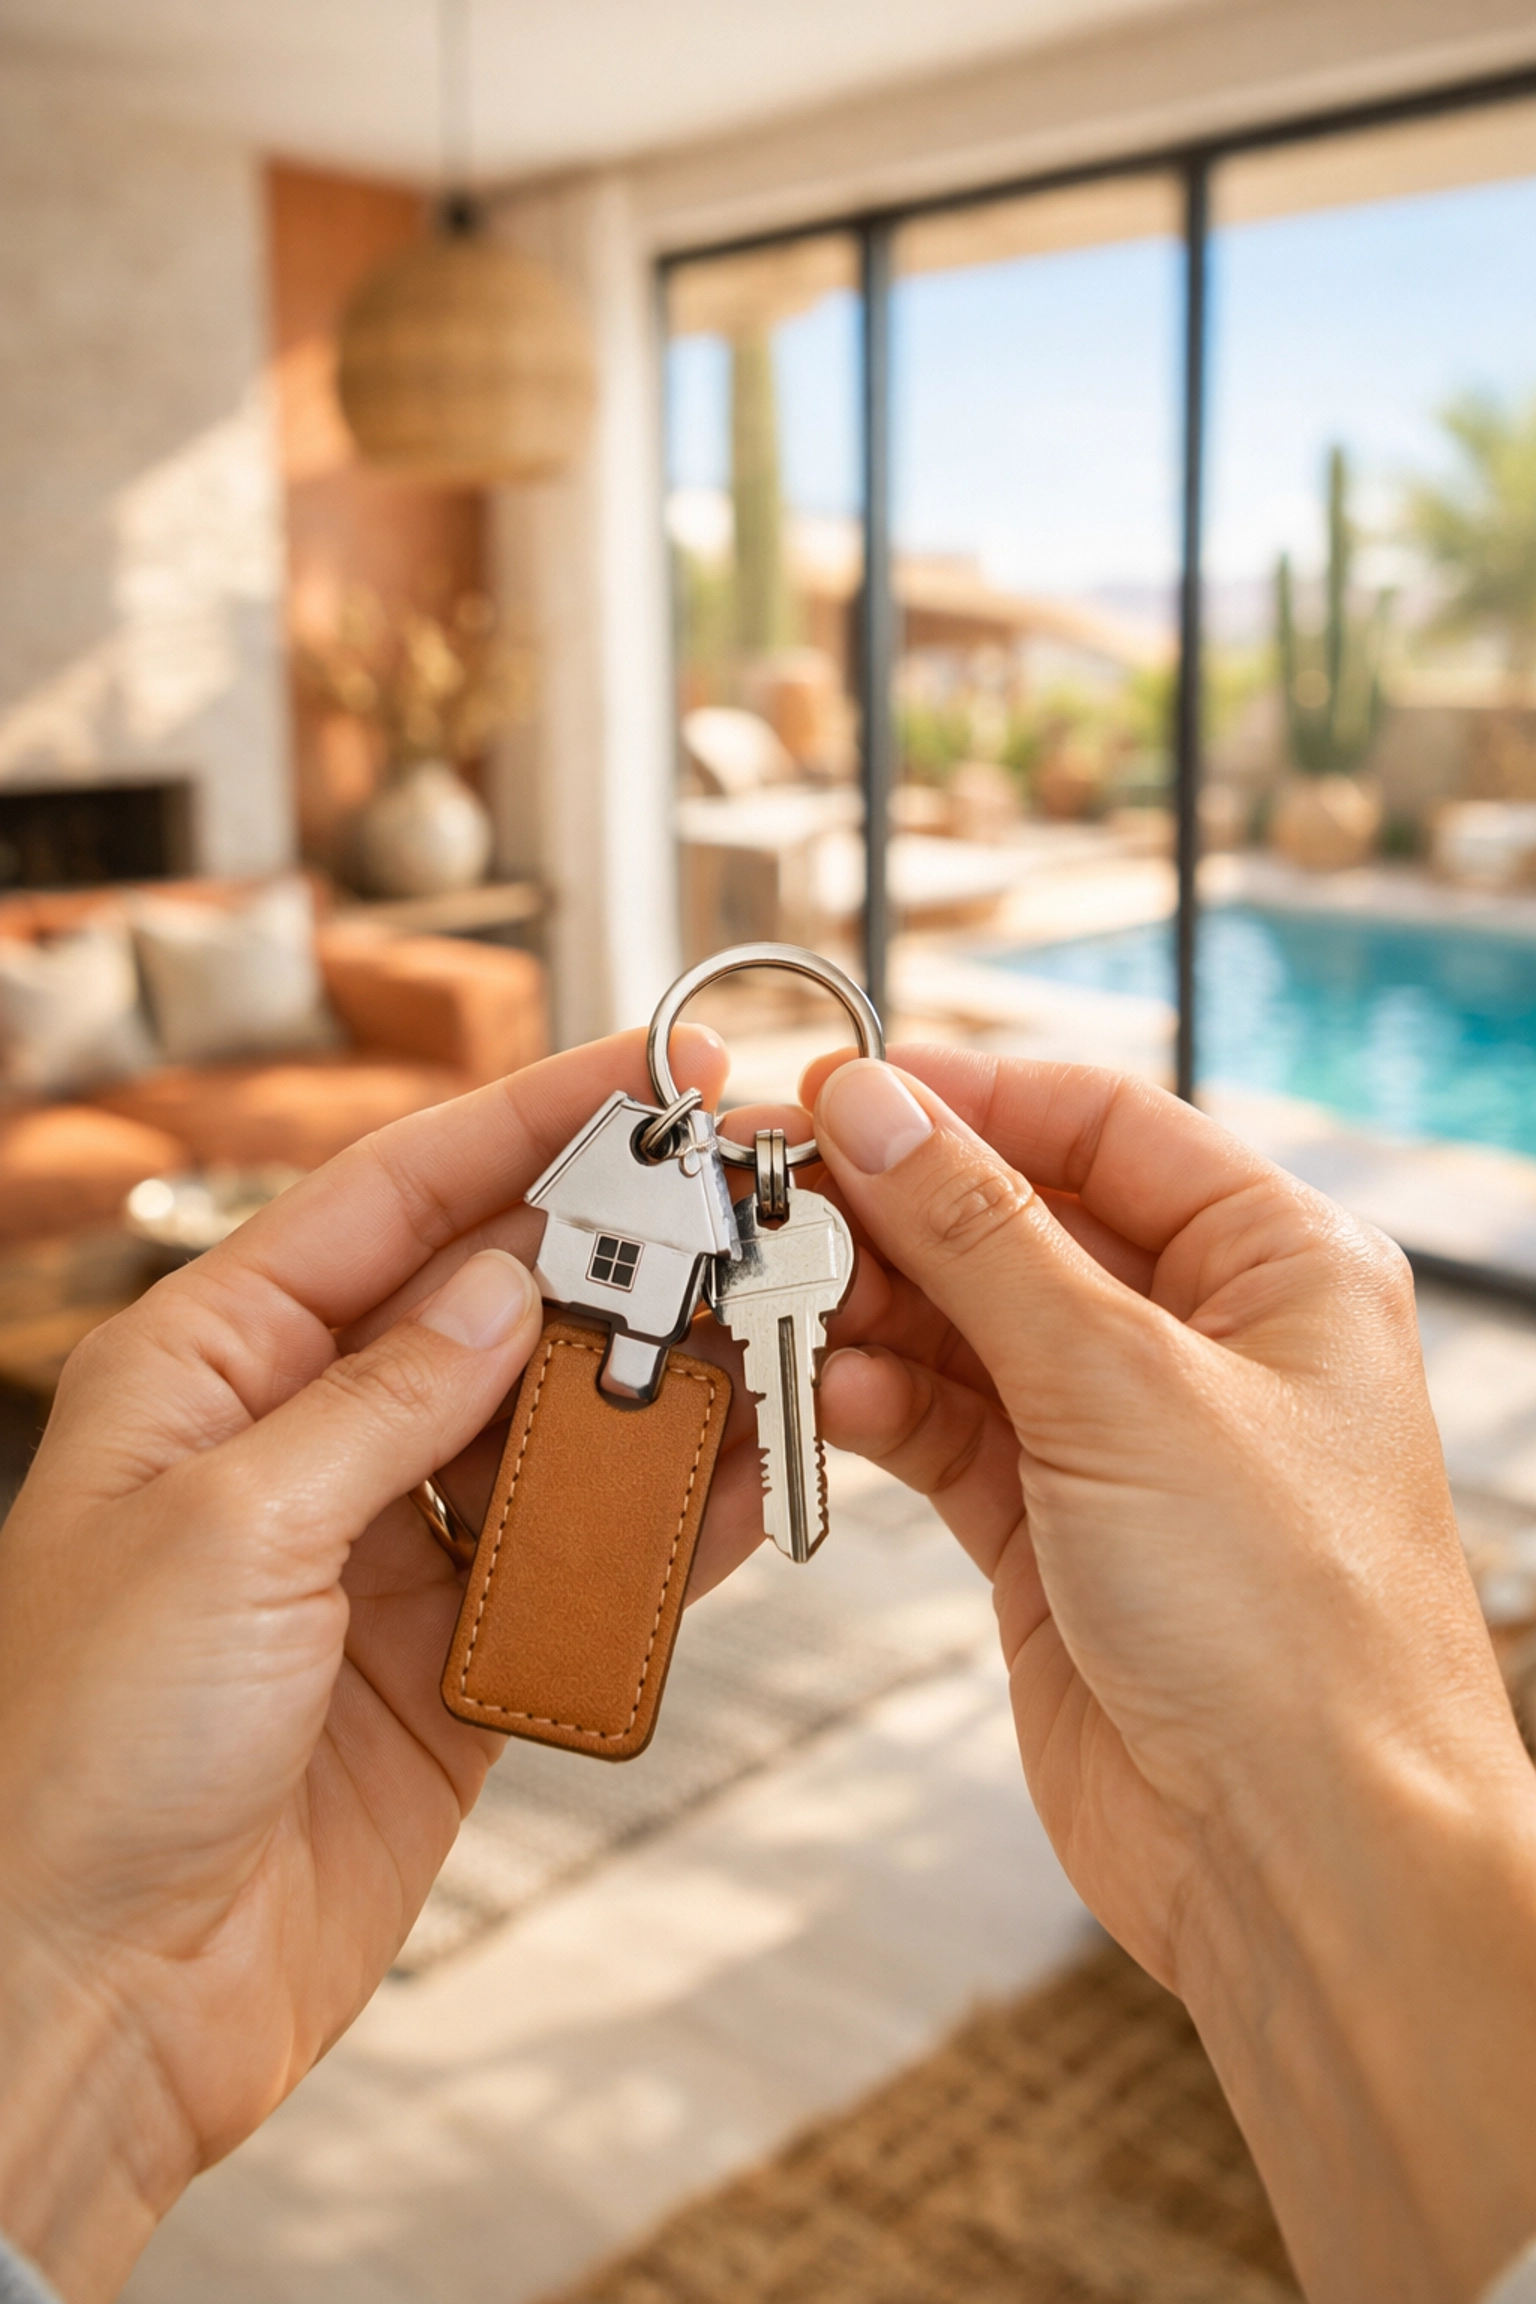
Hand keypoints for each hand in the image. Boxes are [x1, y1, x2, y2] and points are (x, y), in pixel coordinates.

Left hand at [0, 1027, 767, 2303]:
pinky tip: (734, 1489)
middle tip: (742, 1218)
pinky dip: (654, 1533)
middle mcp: (299, 1439)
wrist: (86, 2003)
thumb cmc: (76, 1757)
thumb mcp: (229, 1531)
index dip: (529, 1122)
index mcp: (209, 1363)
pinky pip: (570, 1568)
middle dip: (614, 1254)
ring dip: (647, 1391)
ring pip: (544, 1431)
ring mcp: (380, 1553)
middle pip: (487, 1303)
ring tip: (762, 1341)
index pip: (393, 1198)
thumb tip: (505, 1284)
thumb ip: (384, 1401)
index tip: (652, 1074)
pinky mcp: (446, 1666)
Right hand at [805, 1048, 1535, 2303]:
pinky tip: (820, 1393)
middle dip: (894, 1210)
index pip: (1100, 1124)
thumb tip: (879, 1107)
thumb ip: (982, 1236)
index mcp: (1276, 1263)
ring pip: (964, 1328)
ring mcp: (1122, 1438)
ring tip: (774, 1300)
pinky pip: (942, 1430)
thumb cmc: (1292, 1626)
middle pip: (1017, 1222)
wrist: (1300, 1858)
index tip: (838, 1090)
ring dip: (866, 1311)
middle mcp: (1203, 1339)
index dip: (964, 1098)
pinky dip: (875, 1407)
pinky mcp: (1051, 1531)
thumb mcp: (1122, 1383)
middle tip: (769, 1198)